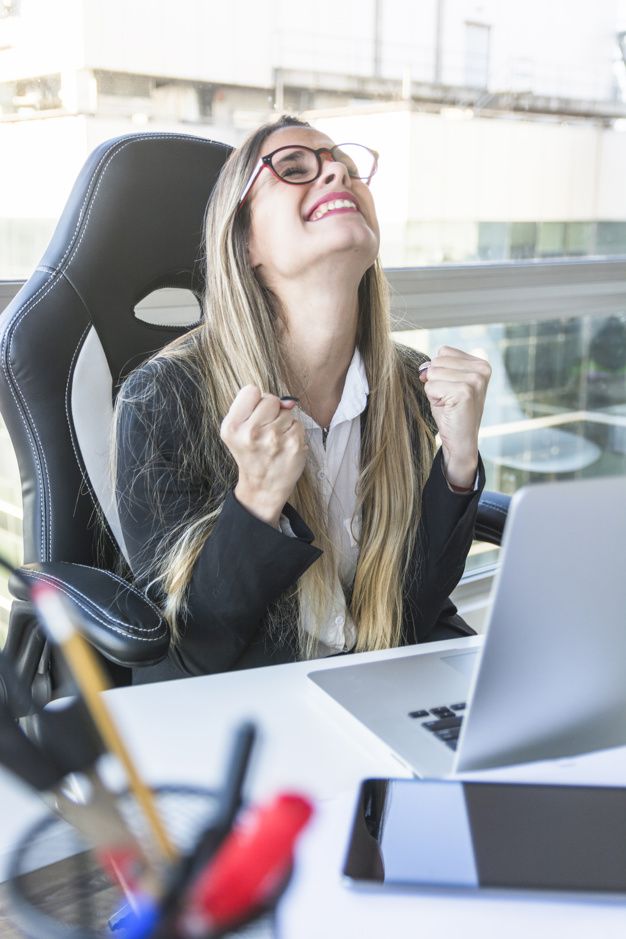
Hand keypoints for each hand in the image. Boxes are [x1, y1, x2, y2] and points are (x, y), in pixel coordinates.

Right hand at [221, 386, 306, 526]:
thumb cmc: (251, 453)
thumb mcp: (237, 430)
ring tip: (275, 441)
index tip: (255, 417)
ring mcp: (274, 439)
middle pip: (271, 399)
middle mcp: (251, 433)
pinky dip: (294, 433)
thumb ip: (254, 406)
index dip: (256, 402)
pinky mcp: (293, 445)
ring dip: (283, 423)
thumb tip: (288, 401)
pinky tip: (285, 446)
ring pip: (287, 412)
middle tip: (265, 432)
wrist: (263, 486)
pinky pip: (298, 424)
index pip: (251, 391)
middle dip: (271, 412)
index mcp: (232, 426)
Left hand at [419, 347, 490, 489]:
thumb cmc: (452, 411)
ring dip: (434, 390)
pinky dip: (433, 398)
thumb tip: (424, 368)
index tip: (451, 388)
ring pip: (433, 373)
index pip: (444, 351)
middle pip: (437, 361)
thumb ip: (440, 367)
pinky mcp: (465, 391)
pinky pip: (431, 386)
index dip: (439, 371)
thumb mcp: (448, 382)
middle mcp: (482, 369)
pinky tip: (447, 408)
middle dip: (436, 380)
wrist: (461, 439)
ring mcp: (475, 380)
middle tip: (448, 398)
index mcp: (481, 363)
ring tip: (448, 402)